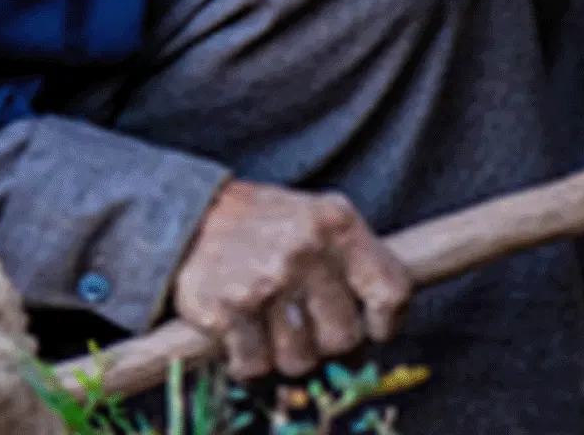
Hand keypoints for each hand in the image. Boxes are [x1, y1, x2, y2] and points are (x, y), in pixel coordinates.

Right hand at [172, 180, 412, 379]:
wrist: (192, 216)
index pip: (391, 292)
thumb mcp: (322, 218)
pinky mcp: (227, 310)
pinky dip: (250, 360)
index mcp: (338, 224)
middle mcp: (306, 251)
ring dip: (287, 353)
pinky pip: (255, 366)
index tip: (374, 327)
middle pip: (344, 338)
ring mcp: (266, 282)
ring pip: (301, 361)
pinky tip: (245, 333)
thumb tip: (389, 315)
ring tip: (274, 324)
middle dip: (328, 340)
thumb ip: (357, 258)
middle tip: (309, 322)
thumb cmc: (270, 225)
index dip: (387, 322)